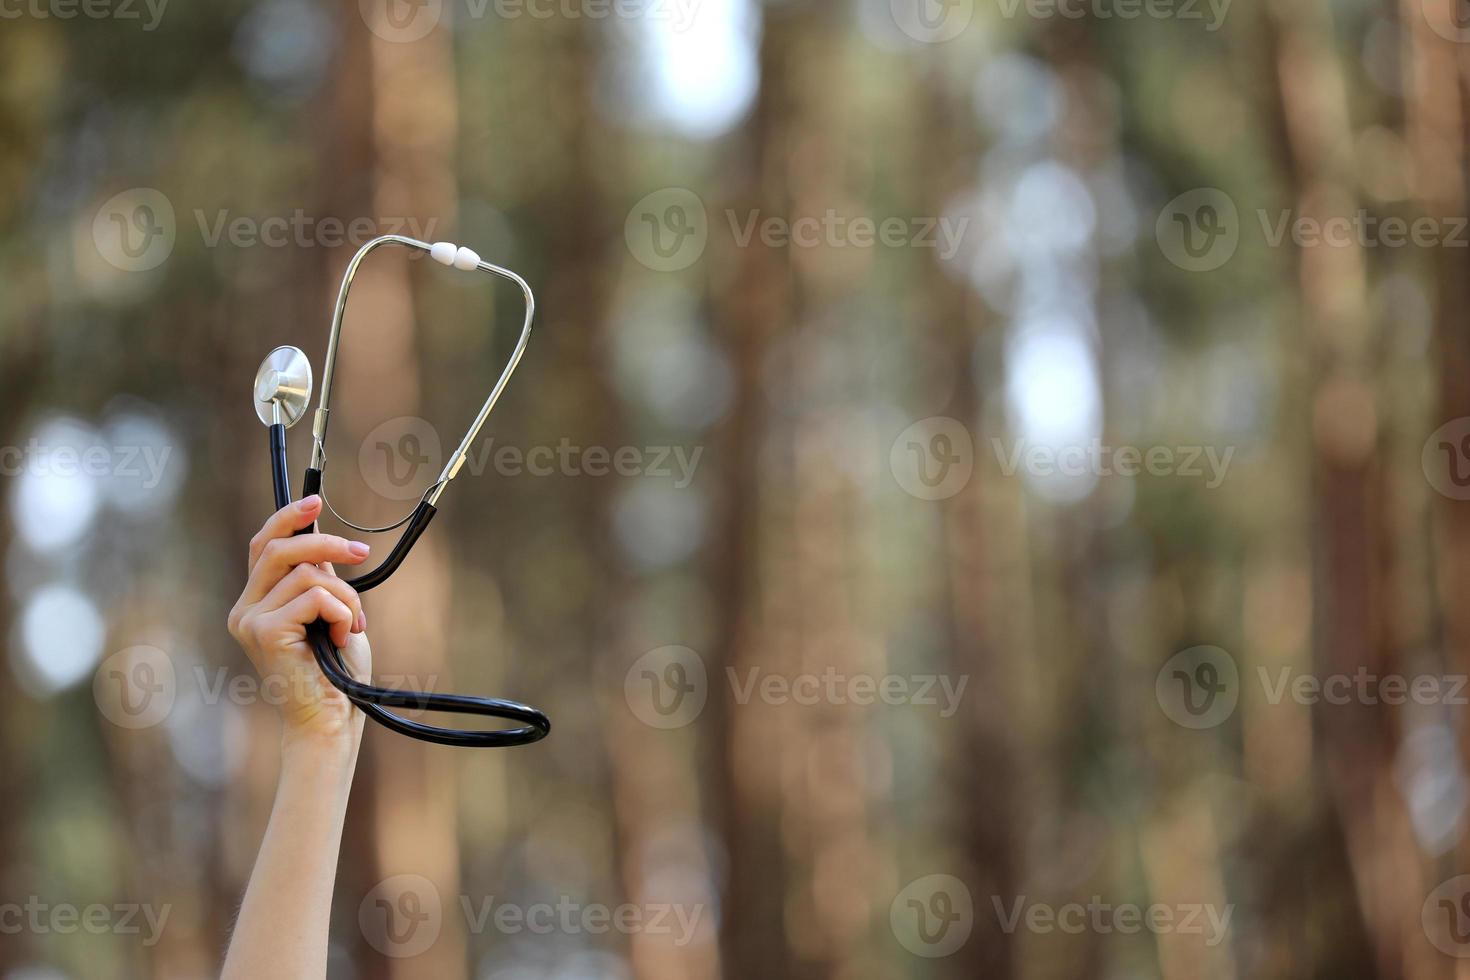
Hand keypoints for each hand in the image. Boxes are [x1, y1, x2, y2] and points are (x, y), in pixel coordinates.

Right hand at [227, 495, 371, 744]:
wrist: (333, 718)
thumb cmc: (336, 671)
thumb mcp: (329, 612)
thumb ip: (318, 579)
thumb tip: (321, 539)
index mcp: (256, 603)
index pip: (262, 545)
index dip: (287, 518)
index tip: (315, 501)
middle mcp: (245, 610)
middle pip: (277, 548)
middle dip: (325, 543)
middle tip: (361, 553)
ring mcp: (250, 621)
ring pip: (306, 573)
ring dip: (345, 595)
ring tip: (352, 624)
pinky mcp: (264, 632)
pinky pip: (315, 596)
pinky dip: (341, 611)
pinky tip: (341, 636)